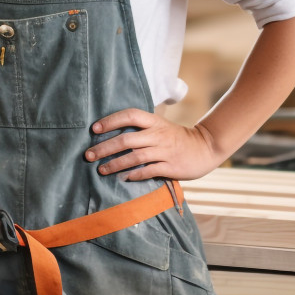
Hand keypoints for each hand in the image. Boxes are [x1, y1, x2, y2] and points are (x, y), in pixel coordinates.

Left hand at [85, 109, 220, 181]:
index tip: (94, 129)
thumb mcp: (160, 126)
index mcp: (154, 121)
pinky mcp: (170, 167)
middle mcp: (157, 135)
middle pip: (126, 139)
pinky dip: (134, 175)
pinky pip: (148, 171)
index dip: (111, 121)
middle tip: (88, 155)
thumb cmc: (176, 137)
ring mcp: (164, 151)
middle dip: (104, 148)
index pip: (129, 116)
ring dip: (115, 164)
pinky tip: (123, 178)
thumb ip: (141, 128)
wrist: (205, 147)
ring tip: (101, 170)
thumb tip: (112, 133)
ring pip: (134, 157)